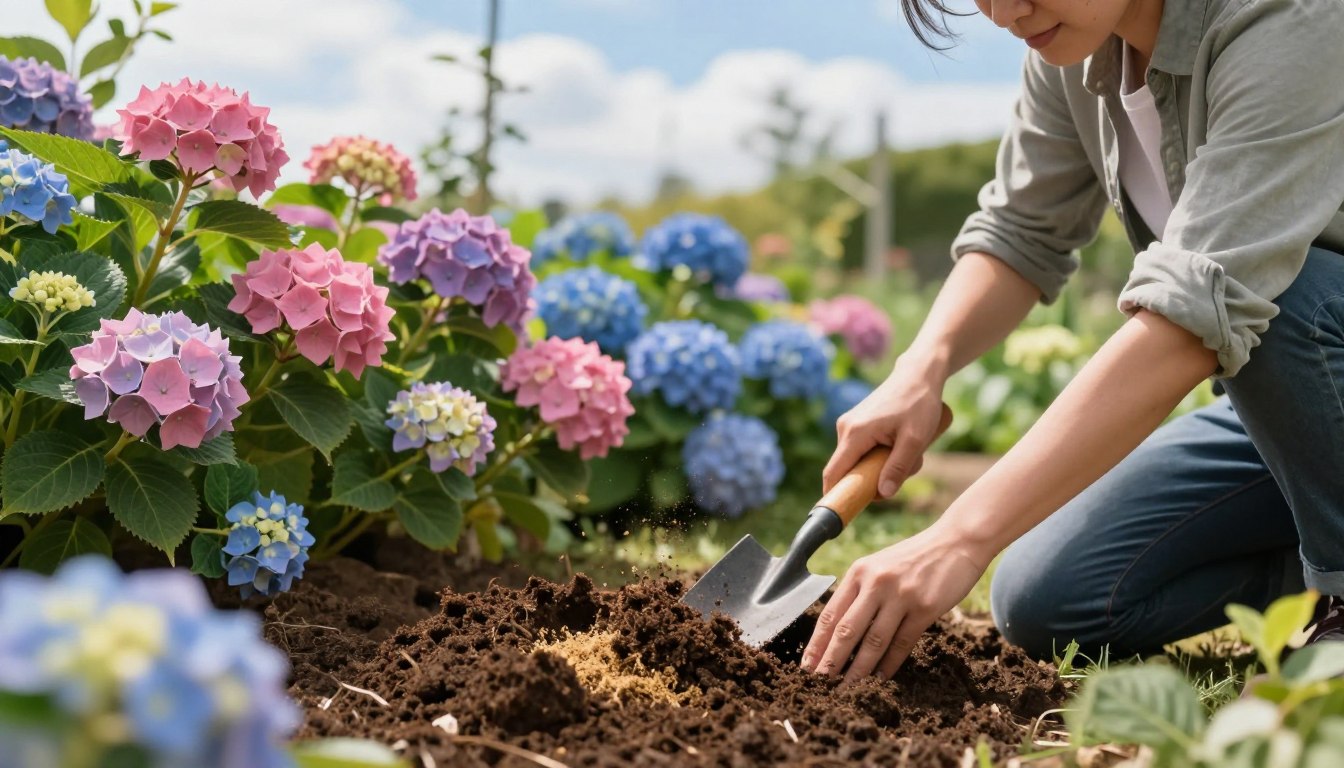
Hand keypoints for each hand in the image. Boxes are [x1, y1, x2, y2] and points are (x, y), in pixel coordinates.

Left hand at [800, 523, 989, 681]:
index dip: (817, 643)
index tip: (806, 665)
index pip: (831, 614)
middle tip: (819, 684)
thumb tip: (840, 631)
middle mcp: (876, 582)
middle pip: (846, 630)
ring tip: (847, 688)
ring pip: (873, 641)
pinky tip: (880, 678)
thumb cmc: (915, 558)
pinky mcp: (925, 608)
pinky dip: (889, 664)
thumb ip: (860, 592)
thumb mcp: (880, 566)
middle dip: (830, 661)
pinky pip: (901, 643)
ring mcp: (901, 595)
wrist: (956, 541)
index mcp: (859, 572)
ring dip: (858, 669)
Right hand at [825, 367, 947, 498]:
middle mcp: (845, 428)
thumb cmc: (919, 404)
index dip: (834, 496)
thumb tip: (883, 494)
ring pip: (858, 461)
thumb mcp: (915, 440)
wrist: (919, 374)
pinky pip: (863, 450)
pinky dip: (881, 454)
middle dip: (873, 479)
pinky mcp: (857, 423)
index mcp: (854, 433)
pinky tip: (901, 443)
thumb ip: (898, 468)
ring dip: (881, 465)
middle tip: (903, 471)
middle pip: (848, 470)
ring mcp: (850, 425)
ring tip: (908, 450)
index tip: (839, 514)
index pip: (834, 473)